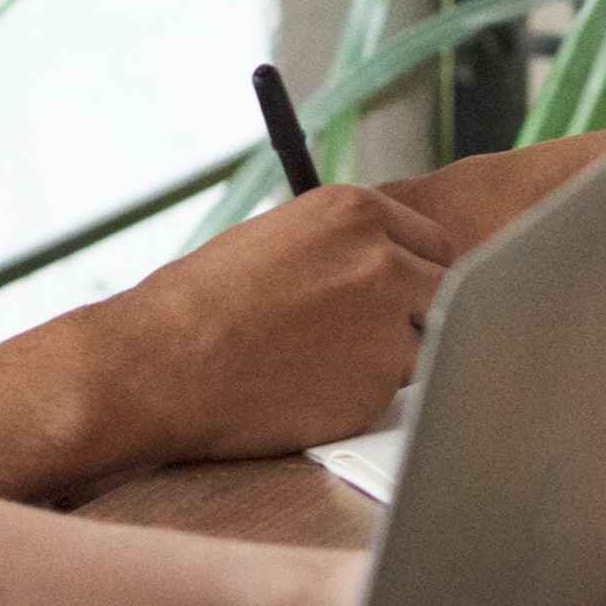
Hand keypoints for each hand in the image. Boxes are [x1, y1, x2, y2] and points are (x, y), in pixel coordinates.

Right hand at [92, 177, 465, 461]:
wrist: (159, 363)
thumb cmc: (203, 303)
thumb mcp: (282, 238)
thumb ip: (347, 245)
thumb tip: (394, 262)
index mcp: (357, 211)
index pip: (434, 244)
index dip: (413, 275)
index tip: (388, 295)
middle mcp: (384, 259)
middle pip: (445, 289)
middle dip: (415, 313)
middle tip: (358, 335)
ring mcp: (387, 323)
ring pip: (426, 343)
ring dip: (390, 356)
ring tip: (317, 360)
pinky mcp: (379, 383)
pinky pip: (394, 390)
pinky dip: (364, 395)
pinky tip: (308, 388)